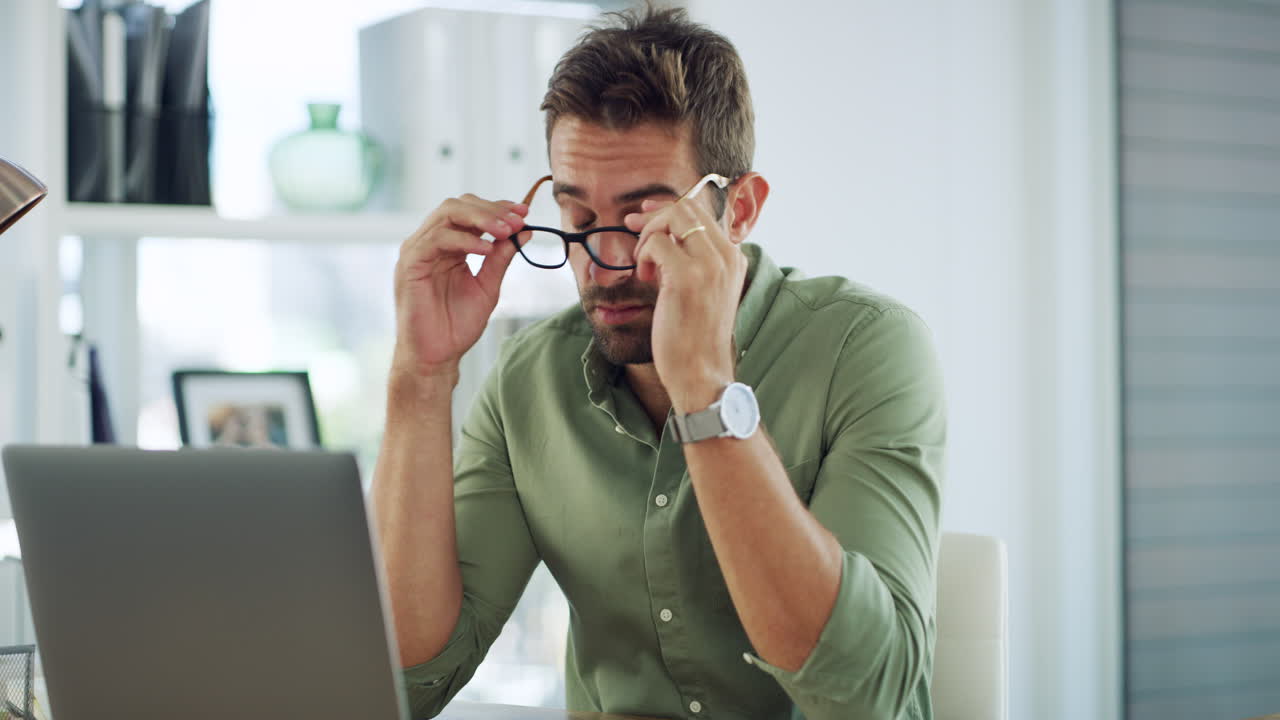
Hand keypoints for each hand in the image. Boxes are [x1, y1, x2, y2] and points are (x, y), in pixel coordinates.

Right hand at [391, 194, 527, 379]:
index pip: (470, 211)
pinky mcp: (409, 265)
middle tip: (518, 219)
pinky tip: (485, 249)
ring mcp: (417, 251)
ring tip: (506, 231)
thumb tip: (524, 230)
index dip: (497, 207)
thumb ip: (501, 257)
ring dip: (481, 219)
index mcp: (447, 245)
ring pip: (447, 214)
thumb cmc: (457, 325)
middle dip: (491, 209)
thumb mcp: (487, 286)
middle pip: (458, 205)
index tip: (524, 212)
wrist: (436, 357)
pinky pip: (436, 240)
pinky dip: (463, 240)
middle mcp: (429, 242)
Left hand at [624, 195, 746, 412]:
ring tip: (645, 266)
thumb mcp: (704, 291)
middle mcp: (727, 256)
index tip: (643, 214)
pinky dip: (643, 255)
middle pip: (687, 208)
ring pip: (673, 217)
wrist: (701, 373)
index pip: (701, 213)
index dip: (668, 209)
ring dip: (648, 236)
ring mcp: (709, 265)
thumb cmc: (695, 337)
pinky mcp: (687, 277)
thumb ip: (693, 262)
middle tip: (632, 229)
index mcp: (733, 258)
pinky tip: (646, 277)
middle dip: (654, 216)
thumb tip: (664, 233)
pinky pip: (657, 242)